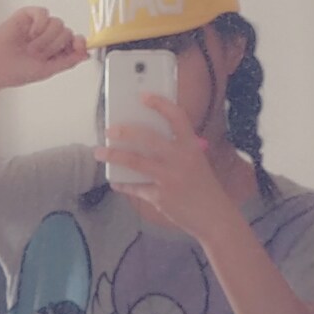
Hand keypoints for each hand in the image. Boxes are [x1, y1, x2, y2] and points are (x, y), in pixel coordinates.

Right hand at [0, 7, 87, 93]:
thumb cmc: (16, 71)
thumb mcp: (48, 70)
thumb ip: (68, 61)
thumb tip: (86, 54)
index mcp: (54, 50)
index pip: (75, 40)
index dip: (79, 42)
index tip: (79, 45)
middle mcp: (48, 36)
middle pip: (67, 32)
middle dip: (53, 46)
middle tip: (37, 54)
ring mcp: (38, 25)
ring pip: (57, 23)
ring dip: (45, 39)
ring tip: (30, 47)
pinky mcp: (27, 16)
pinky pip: (43, 13)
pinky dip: (39, 24)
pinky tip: (30, 34)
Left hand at [94, 93, 234, 241]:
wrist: (214, 217)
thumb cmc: (203, 187)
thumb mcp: (195, 162)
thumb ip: (176, 151)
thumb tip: (143, 140)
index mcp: (191, 147)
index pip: (177, 117)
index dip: (160, 104)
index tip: (143, 96)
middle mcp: (181, 159)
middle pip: (149, 138)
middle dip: (125, 131)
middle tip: (110, 129)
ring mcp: (170, 178)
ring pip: (135, 162)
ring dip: (113, 155)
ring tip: (99, 152)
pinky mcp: (160, 197)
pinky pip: (135, 187)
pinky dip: (123, 184)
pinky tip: (114, 181)